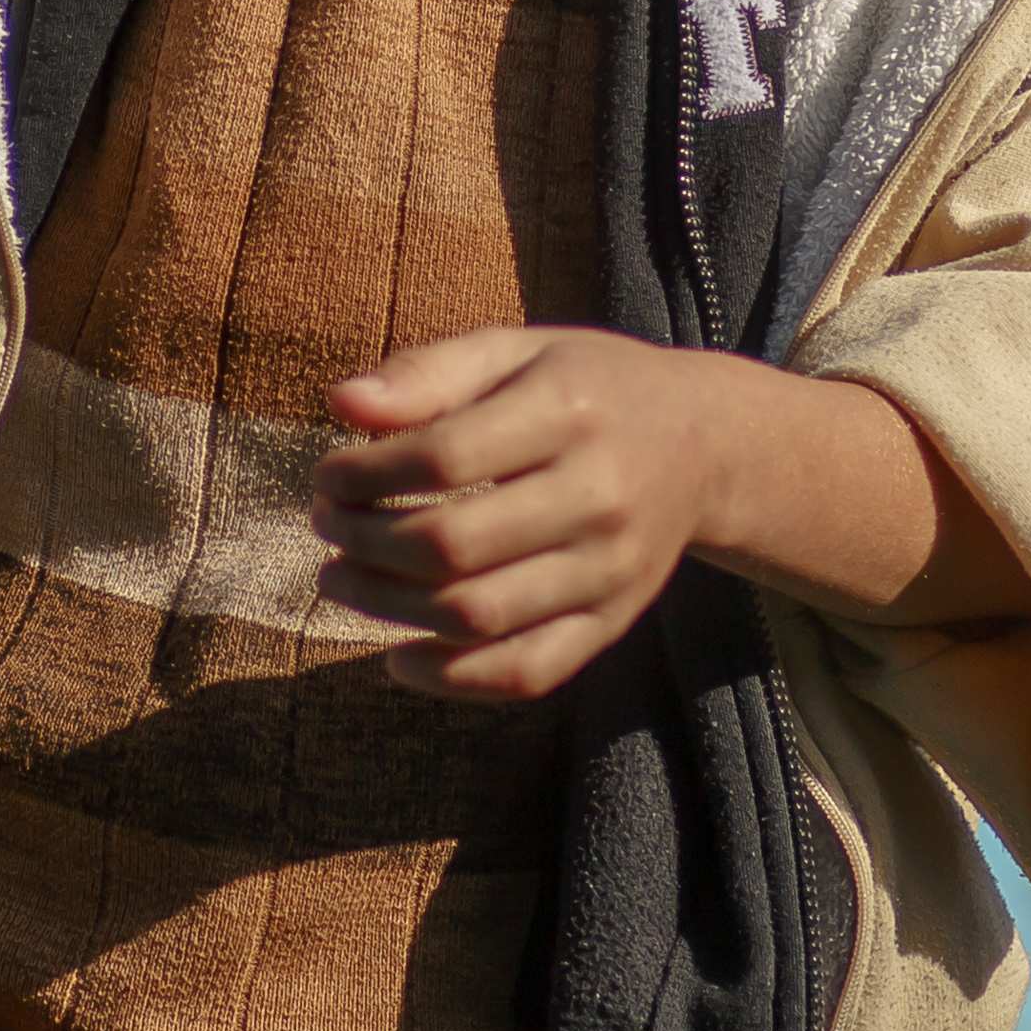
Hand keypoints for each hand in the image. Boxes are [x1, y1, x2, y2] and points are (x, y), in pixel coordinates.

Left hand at [309, 327, 770, 699]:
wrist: (705, 444)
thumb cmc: (585, 388)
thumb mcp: (515, 351)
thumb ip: (428, 372)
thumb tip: (340, 404)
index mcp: (570, 413)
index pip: (443, 459)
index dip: (364, 474)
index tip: (326, 475)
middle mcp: (598, 497)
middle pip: (453, 545)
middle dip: (363, 541)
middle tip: (326, 525)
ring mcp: (610, 571)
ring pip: (478, 616)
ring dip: (386, 607)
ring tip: (340, 578)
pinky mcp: (612, 623)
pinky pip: (526, 672)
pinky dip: (452, 679)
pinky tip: (398, 658)